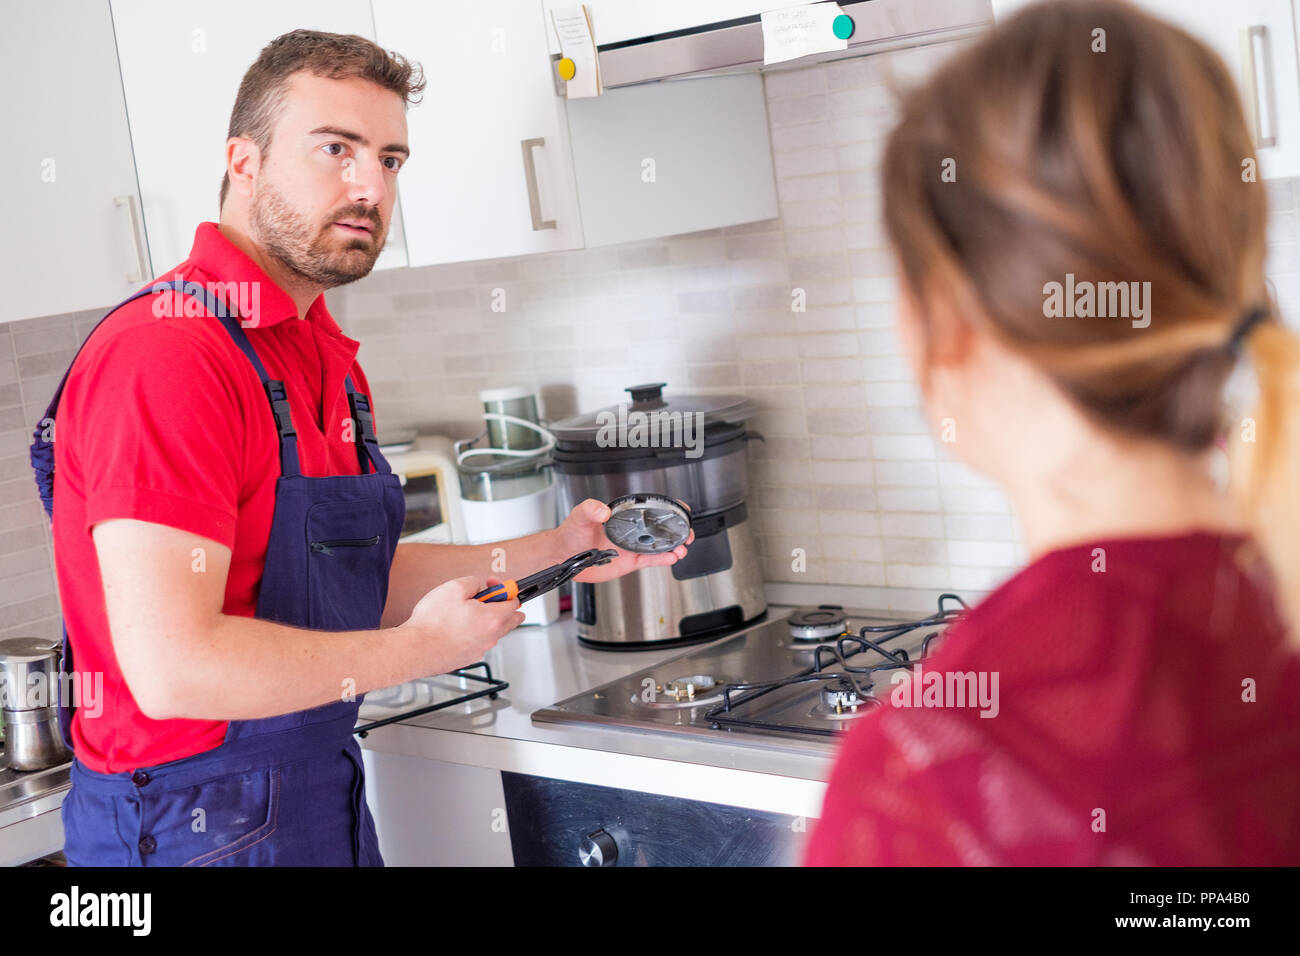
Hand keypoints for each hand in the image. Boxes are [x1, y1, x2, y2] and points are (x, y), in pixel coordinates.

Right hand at [400, 575, 523, 671]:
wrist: (415, 650)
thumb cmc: (432, 623)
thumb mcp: (454, 587)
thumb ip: (473, 582)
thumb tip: (477, 585)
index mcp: (493, 619)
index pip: (514, 601)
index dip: (504, 588)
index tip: (494, 585)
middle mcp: (491, 637)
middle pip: (511, 620)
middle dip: (501, 605)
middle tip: (484, 598)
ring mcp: (480, 650)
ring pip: (493, 632)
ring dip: (485, 619)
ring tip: (464, 612)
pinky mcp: (468, 658)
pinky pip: (478, 642)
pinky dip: (472, 633)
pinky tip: (455, 627)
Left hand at [555, 498, 694, 584]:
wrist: (563, 556)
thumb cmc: (570, 533)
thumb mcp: (579, 516)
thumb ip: (590, 509)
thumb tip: (602, 510)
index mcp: (623, 515)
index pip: (649, 508)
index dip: (667, 508)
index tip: (680, 508)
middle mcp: (631, 530)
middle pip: (660, 527)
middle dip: (677, 529)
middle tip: (687, 532)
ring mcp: (632, 546)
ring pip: (660, 545)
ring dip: (674, 546)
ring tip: (682, 548)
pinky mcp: (630, 561)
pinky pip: (651, 560)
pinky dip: (664, 559)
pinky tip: (673, 558)